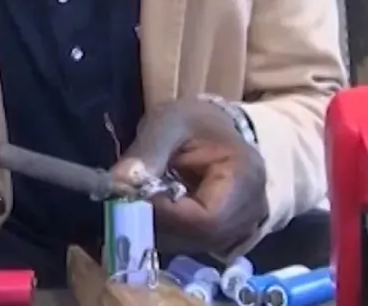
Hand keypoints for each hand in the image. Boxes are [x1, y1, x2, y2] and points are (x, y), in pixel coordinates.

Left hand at [111, 99, 266, 253]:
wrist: (214, 128)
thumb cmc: (195, 121)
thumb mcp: (169, 122)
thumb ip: (147, 152)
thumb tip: (117, 184)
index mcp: (244, 178)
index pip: (207, 219)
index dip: (165, 215)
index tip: (131, 196)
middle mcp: (250, 211)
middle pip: (199, 238)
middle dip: (157, 223)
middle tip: (128, 200)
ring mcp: (241, 227)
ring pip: (193, 245)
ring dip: (158, 228)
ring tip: (140, 200)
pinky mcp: (226, 235)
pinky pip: (192, 244)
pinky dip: (167, 231)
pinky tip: (154, 209)